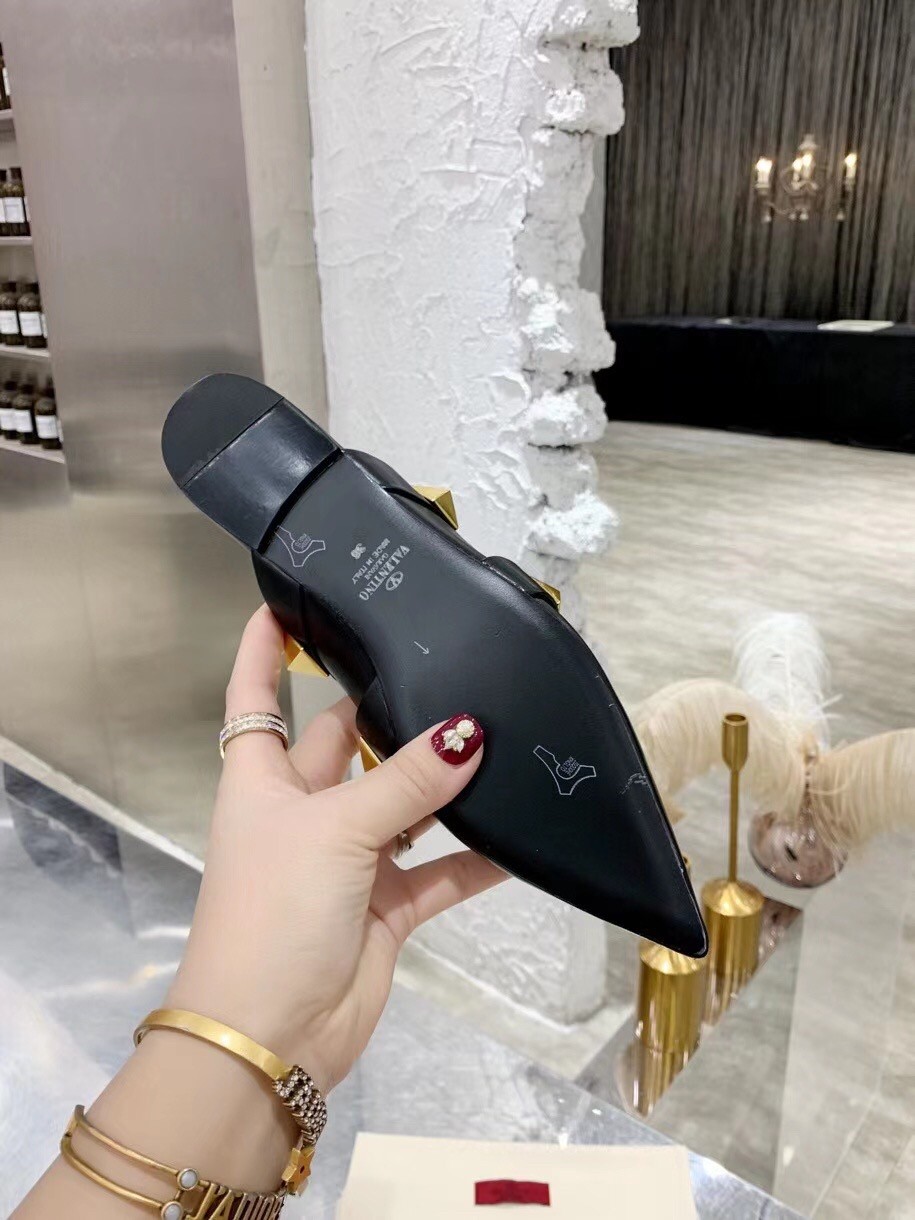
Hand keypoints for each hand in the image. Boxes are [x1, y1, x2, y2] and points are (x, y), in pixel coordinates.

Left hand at [166, 605, 504, 1093]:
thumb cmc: (276, 910)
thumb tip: (468, 733)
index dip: (262, 649)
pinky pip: (440, 870)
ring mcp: (346, 859)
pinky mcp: (385, 906)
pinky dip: (477, 859)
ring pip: (401, 802)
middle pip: (343, 742)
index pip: (256, 695)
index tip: (286, 600)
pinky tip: (522, 839)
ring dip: (440, 783)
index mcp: (262, 779)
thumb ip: (405, 782)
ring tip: (499, 737)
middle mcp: (302, 809)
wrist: (272, 1036)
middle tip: (447, 667)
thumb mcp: (335, 830)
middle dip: (386, 712)